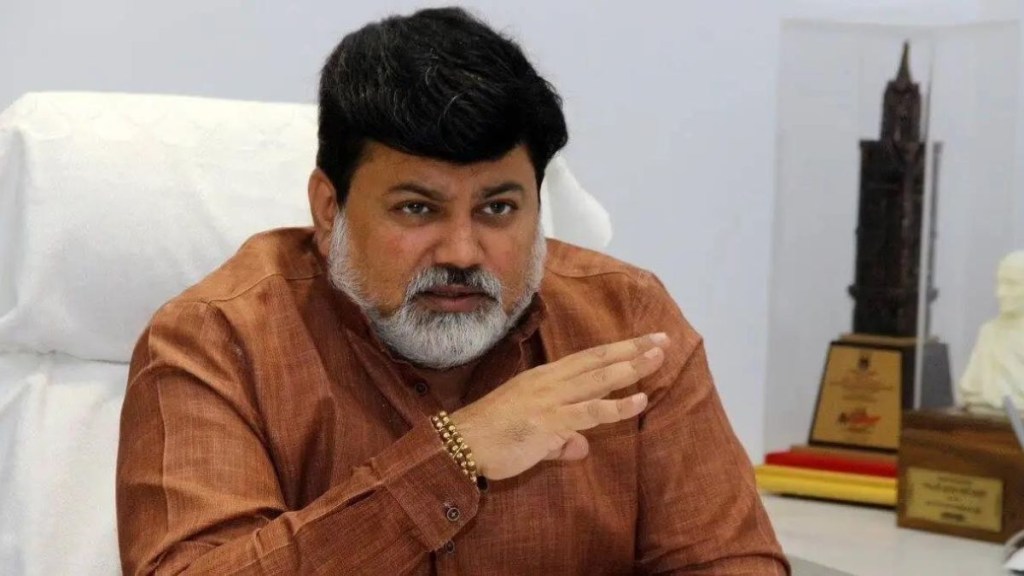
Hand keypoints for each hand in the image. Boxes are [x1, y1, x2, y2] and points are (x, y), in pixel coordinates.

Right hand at [451, 332, 668, 479]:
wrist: (460, 446)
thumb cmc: (492, 438)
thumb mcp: (533, 436)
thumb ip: (560, 439)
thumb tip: (580, 446)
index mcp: (544, 378)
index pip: (588, 359)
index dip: (617, 350)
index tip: (643, 341)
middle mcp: (549, 381)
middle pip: (598, 360)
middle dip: (632, 349)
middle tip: (662, 339)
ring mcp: (550, 399)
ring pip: (598, 378)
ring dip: (631, 367)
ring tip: (658, 358)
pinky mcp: (549, 420)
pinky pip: (590, 411)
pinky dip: (617, 406)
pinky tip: (640, 400)